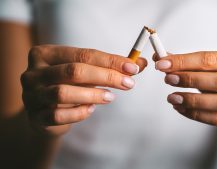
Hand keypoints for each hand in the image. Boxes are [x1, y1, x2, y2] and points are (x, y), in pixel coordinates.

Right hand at [21, 45, 146, 136]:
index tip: (133, 68)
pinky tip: (91, 110)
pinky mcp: (35, 117)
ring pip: (64, 93)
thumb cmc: (69, 85)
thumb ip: (110, 67)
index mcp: (45, 54)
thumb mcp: (86, 72)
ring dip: (93, 95)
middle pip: (74, 71)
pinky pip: (58, 116)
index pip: (83, 54)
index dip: (111, 61)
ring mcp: (31, 95)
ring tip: (110, 97)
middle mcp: (34, 73)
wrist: (45, 111)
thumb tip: (140, 63)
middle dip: (106, 77)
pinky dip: (79, 113)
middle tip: (128, 84)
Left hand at [155, 50, 216, 128]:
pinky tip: (182, 109)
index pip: (212, 59)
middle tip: (168, 80)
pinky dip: (197, 115)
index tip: (163, 64)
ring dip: (192, 100)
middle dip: (189, 80)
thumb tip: (161, 58)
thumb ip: (188, 62)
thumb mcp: (213, 68)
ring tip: (172, 98)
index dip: (184, 61)